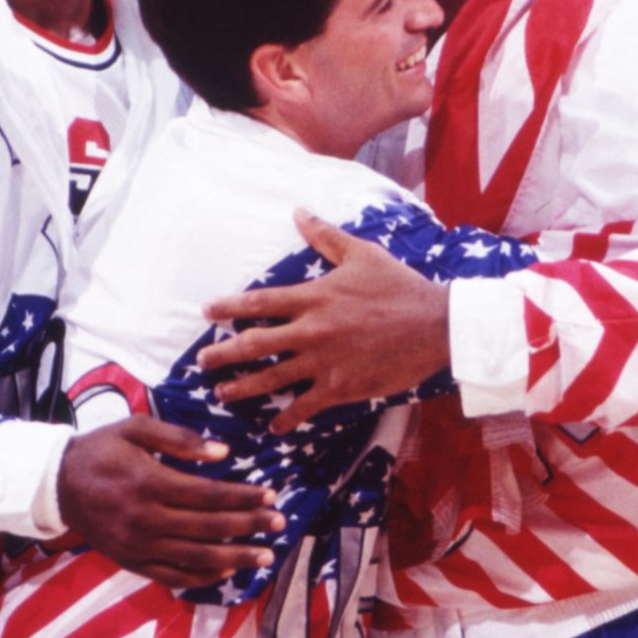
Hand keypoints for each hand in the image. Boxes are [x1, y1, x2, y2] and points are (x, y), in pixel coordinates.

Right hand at [56, 418, 280, 588]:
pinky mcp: (131, 562)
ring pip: (196, 557)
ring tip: (265, 555)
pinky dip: (202, 577)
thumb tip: (223, 453)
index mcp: (148, 482)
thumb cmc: (101, 450)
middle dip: (249, 526)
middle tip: (280, 524)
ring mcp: (138, 545)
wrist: (55, 485)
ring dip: (235, 557)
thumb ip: (179, 438)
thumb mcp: (135, 428)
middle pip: (209, 527)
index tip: (270, 496)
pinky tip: (227, 571)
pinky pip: (172, 576)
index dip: (243, 497)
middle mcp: (145, 518)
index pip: (208, 494)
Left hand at [197, 211, 449, 432]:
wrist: (436, 325)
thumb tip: (298, 211)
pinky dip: (286, 418)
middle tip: (202, 362)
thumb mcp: (362, 253)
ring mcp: (324, 361)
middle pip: (255, 343)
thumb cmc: (400, 286)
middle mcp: (312, 330)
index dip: (229, 306)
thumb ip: (325, 236)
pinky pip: (305, 406)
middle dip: (223, 354)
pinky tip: (273, 426)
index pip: (260, 302)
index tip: (206, 310)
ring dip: (242, 388)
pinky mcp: (341, 387)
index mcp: (314, 296)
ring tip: (221, 394)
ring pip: (272, 378)